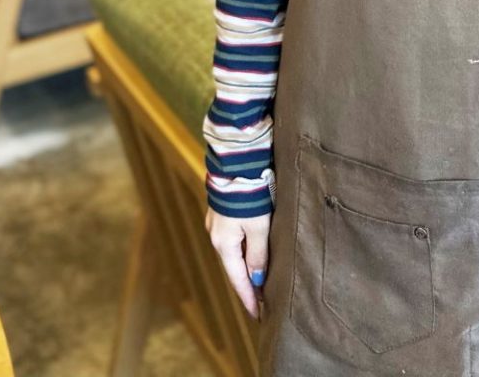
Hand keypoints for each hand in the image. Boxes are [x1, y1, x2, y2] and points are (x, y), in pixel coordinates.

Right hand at [205, 204, 271, 318]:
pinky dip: (243, 250)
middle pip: (234, 267)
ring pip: (234, 252)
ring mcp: (216, 223)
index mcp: (224, 244)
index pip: (238, 279)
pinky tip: (252, 253)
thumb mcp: (259, 227)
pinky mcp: (222, 211)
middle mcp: (216, 236)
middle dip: (248, 285)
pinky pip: (233, 239)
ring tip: (260, 281)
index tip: (258, 316)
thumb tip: (257, 279)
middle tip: (262, 302)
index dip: (249, 298)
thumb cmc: (249, 195)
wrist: (236, 162)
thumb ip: (258, 255)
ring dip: (246, 267)